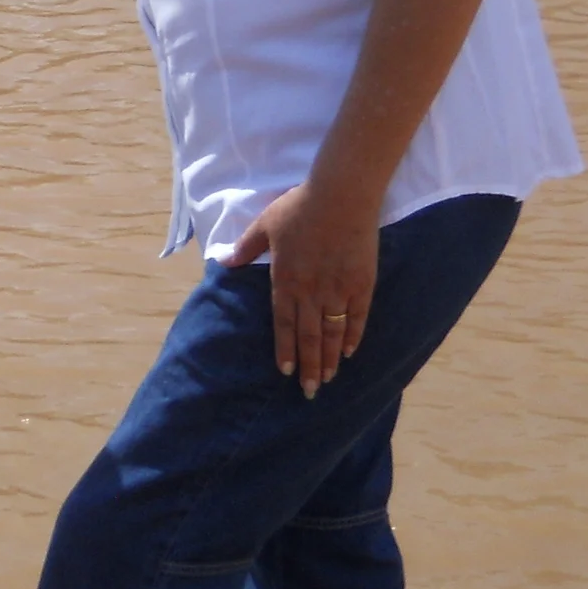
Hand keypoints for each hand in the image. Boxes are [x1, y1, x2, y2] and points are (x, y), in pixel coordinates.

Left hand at [227, 181, 378, 397]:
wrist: (340, 196)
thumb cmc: (299, 207)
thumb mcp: (264, 225)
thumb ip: (246, 247)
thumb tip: (225, 261)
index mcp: (285, 280)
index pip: (283, 324)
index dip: (285, 350)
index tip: (285, 372)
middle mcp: (311, 292)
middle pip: (309, 337)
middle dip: (308, 367)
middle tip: (309, 391)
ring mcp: (339, 291)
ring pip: (332, 334)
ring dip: (328, 358)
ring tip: (327, 379)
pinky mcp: (362, 285)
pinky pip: (357, 318)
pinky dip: (353, 337)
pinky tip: (349, 353)